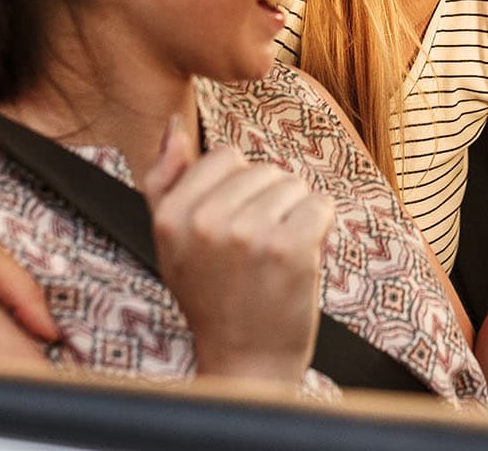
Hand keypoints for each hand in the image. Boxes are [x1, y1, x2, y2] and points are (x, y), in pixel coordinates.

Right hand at [142, 123, 333, 386]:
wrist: (245, 362)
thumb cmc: (212, 298)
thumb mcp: (172, 242)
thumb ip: (166, 181)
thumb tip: (174, 125)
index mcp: (171, 215)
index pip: (227, 156)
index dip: (241, 191)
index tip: (233, 232)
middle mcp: (204, 220)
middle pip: (265, 169)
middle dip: (272, 204)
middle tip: (257, 254)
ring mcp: (247, 234)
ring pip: (295, 185)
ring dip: (297, 218)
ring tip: (277, 259)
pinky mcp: (289, 248)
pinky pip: (321, 206)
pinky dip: (322, 230)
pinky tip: (304, 260)